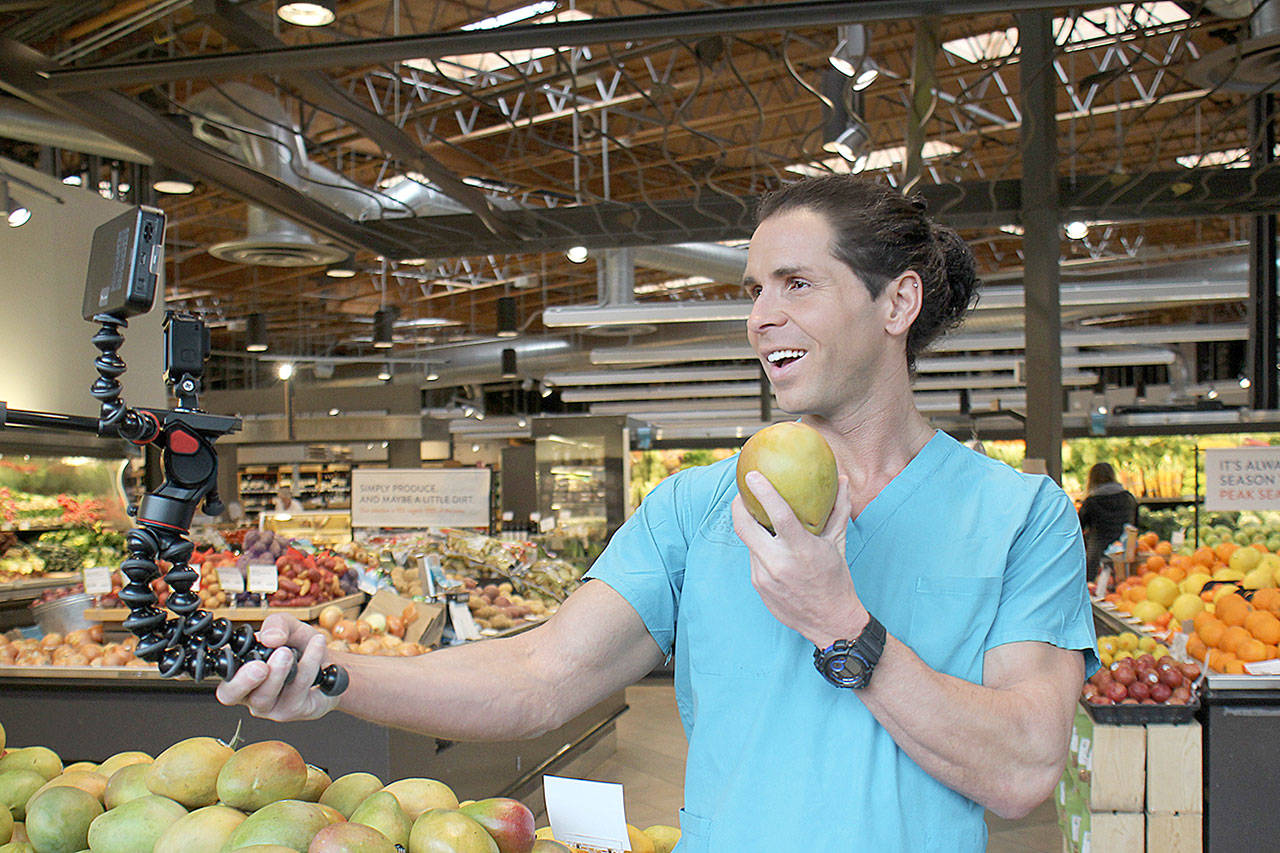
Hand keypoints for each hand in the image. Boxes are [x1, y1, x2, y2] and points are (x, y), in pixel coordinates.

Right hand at [214, 614, 341, 720]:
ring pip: (265, 696)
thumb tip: (269, 639)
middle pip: (231, 696)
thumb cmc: (300, 648)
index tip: (233, 655)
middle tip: (261, 666)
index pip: (219, 678)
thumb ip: (276, 624)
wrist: (330, 663)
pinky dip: (309, 663)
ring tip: (288, 652)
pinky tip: (317, 645)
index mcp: (239, 673)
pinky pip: (297, 689)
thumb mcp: (287, 627)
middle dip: (244, 680)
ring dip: (278, 672)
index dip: (222, 671)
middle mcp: (250, 694)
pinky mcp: (294, 710)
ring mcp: (271, 706)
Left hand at [731, 470, 866, 647]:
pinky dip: (759, 548)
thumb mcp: (837, 543)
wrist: (829, 622)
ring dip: (751, 528)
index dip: (762, 492)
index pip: (778, 514)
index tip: (752, 475)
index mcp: (801, 550)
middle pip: (745, 527)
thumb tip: (842, 478)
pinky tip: (766, 543)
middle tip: (741, 493)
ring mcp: (764, 576)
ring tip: (755, 515)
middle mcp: (778, 563)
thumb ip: (838, 509)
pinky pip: (753, 559)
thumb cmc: (836, 579)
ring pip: (749, 543)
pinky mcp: (758, 586)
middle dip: (738, 506)